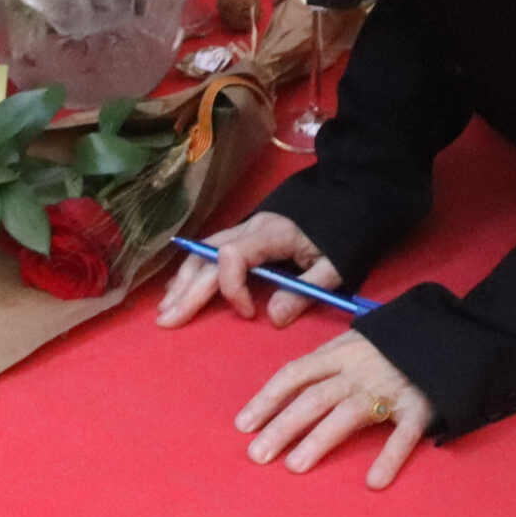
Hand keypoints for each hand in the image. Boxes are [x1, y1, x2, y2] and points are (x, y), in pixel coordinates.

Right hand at [156, 213, 344, 332]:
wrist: (348, 195)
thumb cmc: (343, 231)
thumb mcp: (334, 266)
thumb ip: (304, 291)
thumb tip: (273, 318)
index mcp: (270, 234)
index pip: (232, 257)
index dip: (233, 289)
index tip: (250, 314)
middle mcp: (249, 229)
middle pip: (208, 257)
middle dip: (187, 291)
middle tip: (169, 321)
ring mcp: (244, 230)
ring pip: (203, 252)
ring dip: (183, 281)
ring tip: (167, 309)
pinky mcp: (245, 235)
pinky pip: (210, 251)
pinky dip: (193, 271)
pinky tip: (179, 288)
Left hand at [235, 330, 433, 487]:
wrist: (451, 333)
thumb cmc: (395, 343)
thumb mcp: (356, 340)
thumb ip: (328, 361)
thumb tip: (291, 384)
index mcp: (340, 352)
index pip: (295, 373)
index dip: (267, 398)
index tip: (244, 424)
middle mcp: (358, 370)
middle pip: (313, 398)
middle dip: (282, 426)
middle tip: (257, 454)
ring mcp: (388, 387)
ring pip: (347, 414)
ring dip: (318, 441)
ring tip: (294, 466)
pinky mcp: (419, 406)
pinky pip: (403, 434)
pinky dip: (389, 457)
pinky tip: (373, 481)